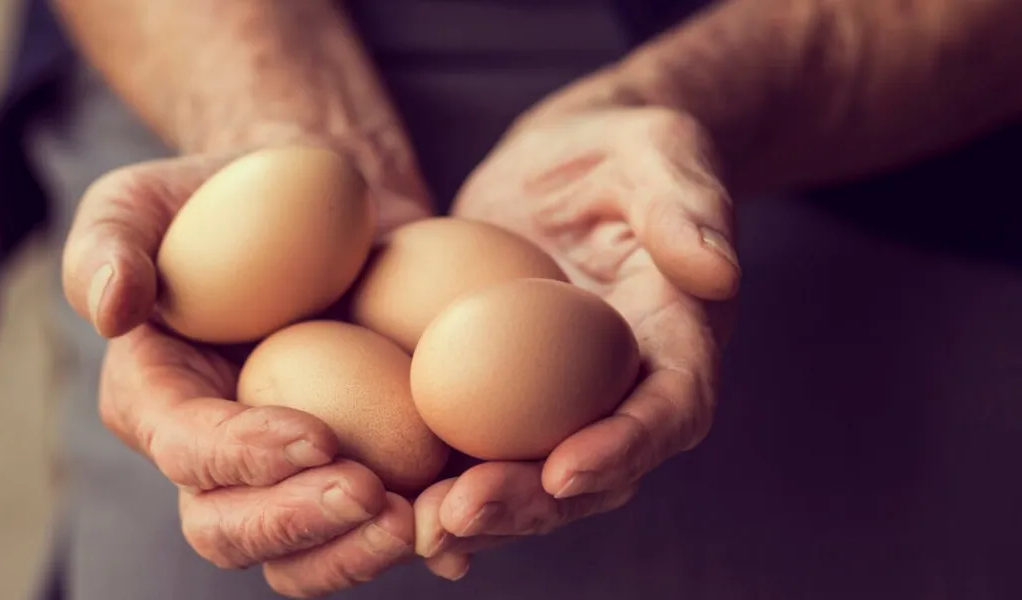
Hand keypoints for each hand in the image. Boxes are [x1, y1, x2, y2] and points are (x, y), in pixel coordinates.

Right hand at [62, 148, 431, 597]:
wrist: (320, 199)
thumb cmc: (221, 194)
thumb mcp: (144, 197)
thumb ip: (110, 241)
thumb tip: (112, 309)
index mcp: (157, 400)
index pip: (186, 450)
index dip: (242, 457)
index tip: (317, 438)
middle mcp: (215, 456)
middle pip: (234, 531)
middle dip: (299, 527)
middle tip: (374, 497)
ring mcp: (288, 471)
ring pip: (306, 553)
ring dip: (361, 552)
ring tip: (427, 521)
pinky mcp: (359, 461)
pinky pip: (377, 524)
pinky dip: (420, 535)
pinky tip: (462, 527)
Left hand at [413, 106, 739, 579]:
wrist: (568, 161)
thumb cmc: (623, 149)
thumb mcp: (660, 151)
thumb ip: (687, 205)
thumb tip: (716, 270)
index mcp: (676, 341)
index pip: (668, 410)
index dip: (623, 447)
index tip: (566, 470)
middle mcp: (623, 389)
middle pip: (594, 471)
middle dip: (532, 504)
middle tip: (462, 515)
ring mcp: (560, 400)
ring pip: (531, 479)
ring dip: (481, 512)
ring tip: (417, 527)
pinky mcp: (502, 394)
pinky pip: (478, 450)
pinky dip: (441, 485)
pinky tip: (391, 506)